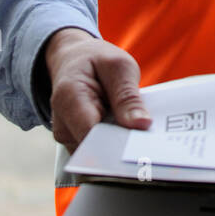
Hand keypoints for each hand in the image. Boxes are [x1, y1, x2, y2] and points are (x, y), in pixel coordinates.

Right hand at [43, 27, 151, 151]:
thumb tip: (141, 125)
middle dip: (124, 148)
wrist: (73, 61)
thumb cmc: (96, 61)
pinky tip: (128, 134)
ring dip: (121, 146)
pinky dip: (115, 145)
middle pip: (96, 150)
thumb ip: (128, 96)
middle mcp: (63, 124)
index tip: (144, 147)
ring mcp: (67, 137)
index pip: (92, 136)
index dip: (118, 144)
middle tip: (151, 141)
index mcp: (69, 98)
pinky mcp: (76, 144)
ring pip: (99, 155)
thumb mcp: (119, 66)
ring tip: (139, 132)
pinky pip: (99, 152)